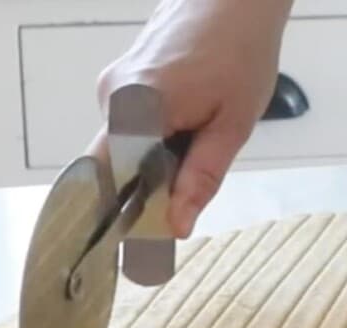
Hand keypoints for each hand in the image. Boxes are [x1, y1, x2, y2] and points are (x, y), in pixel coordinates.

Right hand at [88, 0, 293, 237]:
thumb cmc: (241, 53)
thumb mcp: (232, 125)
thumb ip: (201, 178)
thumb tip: (175, 227)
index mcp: (136, 108)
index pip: (106, 182)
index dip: (116, 220)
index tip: (131, 254)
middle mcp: (112, 97)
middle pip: (113, 169)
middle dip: (146, 192)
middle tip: (182, 204)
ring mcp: (112, 86)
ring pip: (122, 149)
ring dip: (154, 164)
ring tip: (200, 143)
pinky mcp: (120, 81)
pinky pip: (127, 127)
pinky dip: (154, 142)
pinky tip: (190, 126)